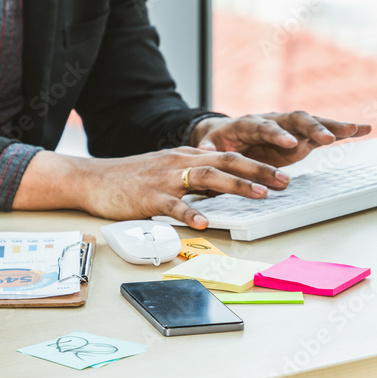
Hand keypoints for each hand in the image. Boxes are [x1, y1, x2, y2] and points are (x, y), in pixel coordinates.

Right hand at [13, 148, 289, 229]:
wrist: (92, 179)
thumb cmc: (128, 179)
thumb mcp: (164, 169)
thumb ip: (190, 174)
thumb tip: (219, 184)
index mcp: (185, 157)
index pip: (228, 155)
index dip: (258, 163)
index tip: (282, 173)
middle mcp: (179, 163)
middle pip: (225, 161)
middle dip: (258, 170)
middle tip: (283, 181)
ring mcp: (165, 179)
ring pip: (206, 177)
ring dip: (235, 185)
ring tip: (258, 194)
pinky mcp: (148, 197)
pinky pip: (172, 205)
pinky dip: (190, 212)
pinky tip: (203, 222)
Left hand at [191, 112, 371, 167]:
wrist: (223, 134)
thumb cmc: (216, 143)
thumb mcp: (207, 149)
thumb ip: (208, 154)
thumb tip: (204, 162)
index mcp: (247, 123)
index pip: (264, 127)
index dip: (277, 135)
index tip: (290, 143)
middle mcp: (271, 120)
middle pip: (293, 120)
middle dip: (310, 129)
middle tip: (326, 139)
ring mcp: (287, 127)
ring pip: (310, 122)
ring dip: (331, 126)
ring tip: (354, 129)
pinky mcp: (299, 135)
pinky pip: (321, 131)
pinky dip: (341, 130)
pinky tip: (363, 129)